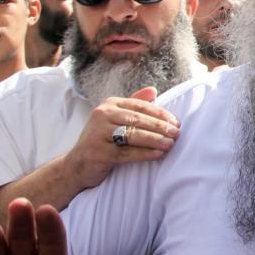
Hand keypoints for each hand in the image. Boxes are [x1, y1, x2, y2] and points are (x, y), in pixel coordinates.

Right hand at [64, 87, 180, 189]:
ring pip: (133, 135)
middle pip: (138, 119)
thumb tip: (153, 90)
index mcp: (109, 104)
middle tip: (177, 133)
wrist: (77, 164)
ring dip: (155, 139)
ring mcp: (99, 133)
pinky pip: (127, 152)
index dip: (160, 114)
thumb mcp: (115, 119)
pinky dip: (144, 153)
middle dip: (160, 126)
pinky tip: (158, 154)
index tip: (176, 122)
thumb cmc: (102, 141)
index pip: (140, 106)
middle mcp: (102, 115)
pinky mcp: (99, 152)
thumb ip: (133, 105)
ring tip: (171, 144)